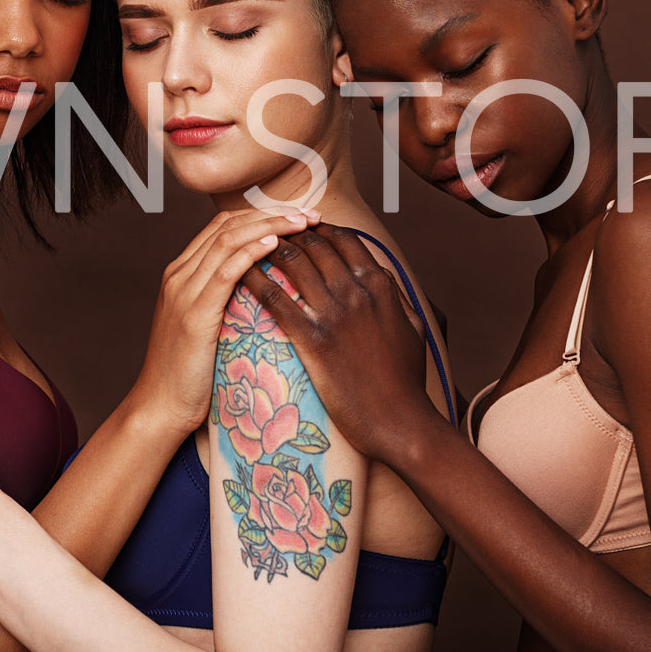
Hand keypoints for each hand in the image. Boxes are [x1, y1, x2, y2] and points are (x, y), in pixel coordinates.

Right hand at [131, 206, 318, 433]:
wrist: (160, 406)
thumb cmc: (189, 372)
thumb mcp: (206, 325)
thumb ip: (224, 300)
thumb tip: (265, 290)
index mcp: (181, 274)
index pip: (223, 226)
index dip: (262, 215)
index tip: (298, 217)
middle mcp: (179, 275)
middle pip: (228, 226)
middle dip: (272, 214)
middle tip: (310, 214)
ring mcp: (184, 292)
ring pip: (228, 241)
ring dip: (270, 226)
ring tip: (303, 223)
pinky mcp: (193, 314)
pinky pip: (224, 272)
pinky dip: (251, 252)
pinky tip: (276, 244)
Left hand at [241, 224, 434, 461]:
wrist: (400, 422)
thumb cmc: (407, 381)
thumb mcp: (413, 329)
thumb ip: (397, 297)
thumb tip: (381, 276)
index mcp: (381, 285)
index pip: (344, 238)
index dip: (318, 229)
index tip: (300, 230)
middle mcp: (357, 291)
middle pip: (315, 243)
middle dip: (288, 232)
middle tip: (266, 235)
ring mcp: (334, 314)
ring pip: (293, 261)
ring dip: (266, 247)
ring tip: (247, 247)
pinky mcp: (313, 340)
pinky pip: (275, 298)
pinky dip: (254, 279)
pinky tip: (237, 274)